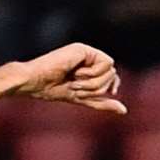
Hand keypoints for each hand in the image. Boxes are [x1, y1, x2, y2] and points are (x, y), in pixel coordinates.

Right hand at [11, 43, 125, 115]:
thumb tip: (124, 110)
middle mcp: (88, 56)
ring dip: (93, 82)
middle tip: (77, 88)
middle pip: (112, 73)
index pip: (112, 74)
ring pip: (110, 69)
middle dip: (97, 87)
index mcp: (87, 66)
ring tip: (74, 82)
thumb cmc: (52, 90)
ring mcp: (85, 51)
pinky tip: (76, 73)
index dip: (113, 84)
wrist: (35, 82)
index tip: (112, 92)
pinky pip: (104, 63)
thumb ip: (102, 103)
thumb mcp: (82, 99)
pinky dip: (92, 74)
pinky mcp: (83, 49)